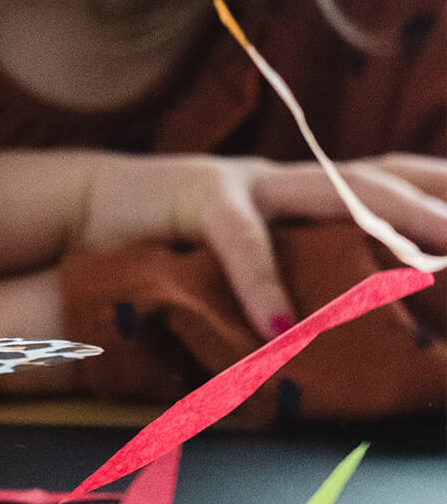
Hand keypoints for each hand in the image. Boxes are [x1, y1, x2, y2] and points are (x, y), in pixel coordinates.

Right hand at [81, 151, 446, 338]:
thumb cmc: (173, 243)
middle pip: (381, 180)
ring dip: (392, 222)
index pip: (391, 178)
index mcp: (304, 189)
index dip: (439, 188)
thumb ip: (291, 273)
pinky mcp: (198, 197)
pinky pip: (239, 241)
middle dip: (437, 203)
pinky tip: (280, 326)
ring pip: (334, 193)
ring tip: (436, 257)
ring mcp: (248, 180)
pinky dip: (262, 283)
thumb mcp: (245, 256)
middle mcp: (289, 177)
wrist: (91, 209)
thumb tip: (337, 326)